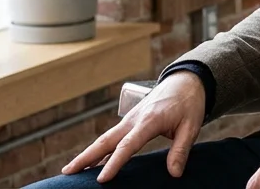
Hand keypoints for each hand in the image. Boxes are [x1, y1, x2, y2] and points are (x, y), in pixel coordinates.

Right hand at [62, 71, 205, 181]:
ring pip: (105, 139)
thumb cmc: (190, 103)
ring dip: (87, 154)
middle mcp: (134, 120)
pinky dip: (99, 149)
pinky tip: (91, 162)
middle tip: (68, 172)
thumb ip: (181, 150)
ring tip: (71, 170)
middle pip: (105, 141)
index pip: (128, 145)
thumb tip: (174, 174)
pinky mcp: (130, 121)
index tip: (101, 179)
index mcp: (149, 121)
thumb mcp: (192, 126)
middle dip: (86, 157)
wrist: (186, 81)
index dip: (114, 163)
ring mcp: (130, 119)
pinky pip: (111, 137)